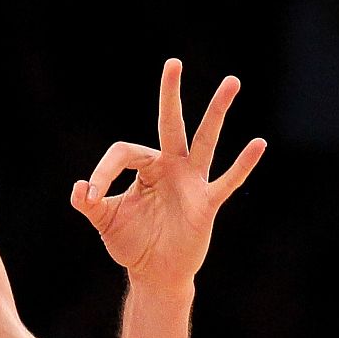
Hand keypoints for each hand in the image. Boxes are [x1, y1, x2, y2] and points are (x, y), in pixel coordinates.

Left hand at [70, 59, 265, 288]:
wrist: (155, 273)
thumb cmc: (132, 243)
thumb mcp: (105, 220)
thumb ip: (89, 203)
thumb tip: (80, 188)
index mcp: (145, 167)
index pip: (124, 152)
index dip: (104, 172)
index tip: (92, 195)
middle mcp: (170, 167)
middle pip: (170, 124)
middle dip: (170, 95)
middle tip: (173, 63)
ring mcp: (191, 182)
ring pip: (204, 140)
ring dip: (216, 112)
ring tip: (231, 82)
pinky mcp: (206, 203)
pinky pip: (227, 180)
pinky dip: (242, 164)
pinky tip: (258, 144)